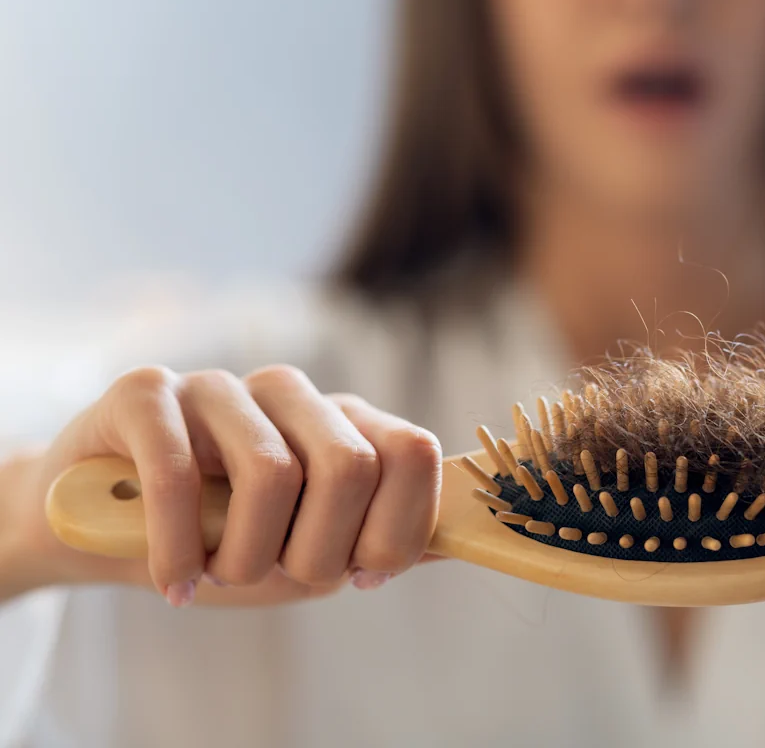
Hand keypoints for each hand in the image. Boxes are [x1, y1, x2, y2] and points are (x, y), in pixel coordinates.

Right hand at [5, 365, 440, 606]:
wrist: (105, 531)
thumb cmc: (221, 541)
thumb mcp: (310, 553)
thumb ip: (378, 542)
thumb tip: (455, 543)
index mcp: (343, 422)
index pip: (413, 453)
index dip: (397, 528)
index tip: (358, 573)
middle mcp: (290, 393)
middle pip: (352, 466)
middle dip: (318, 551)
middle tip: (274, 577)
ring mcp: (220, 385)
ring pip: (272, 473)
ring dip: (243, 557)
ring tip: (214, 576)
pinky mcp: (146, 392)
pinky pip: (178, 475)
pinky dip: (177, 552)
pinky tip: (173, 584)